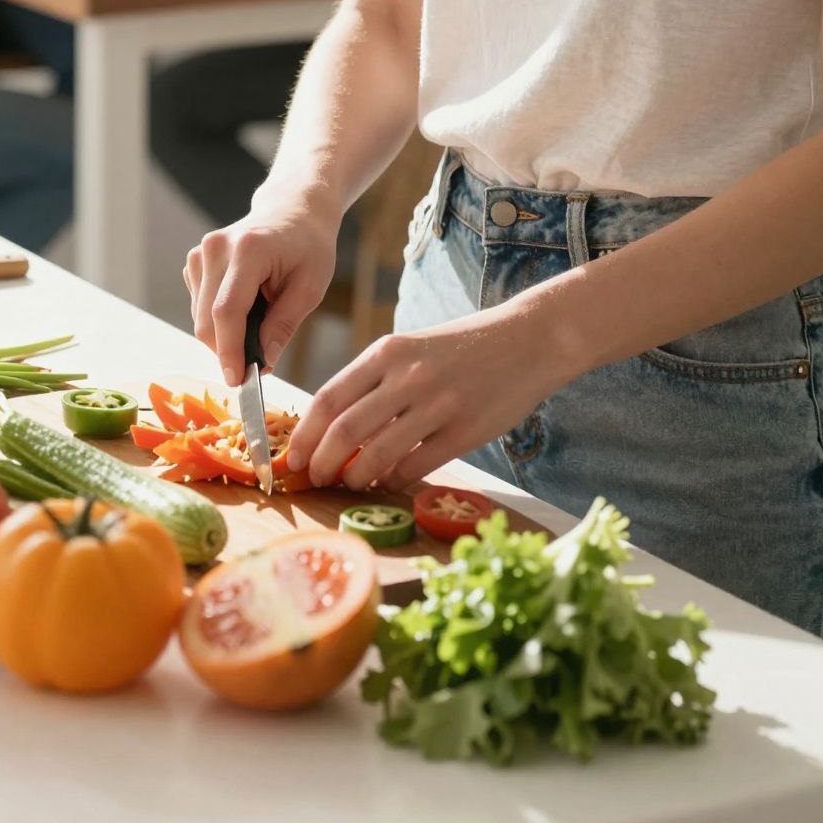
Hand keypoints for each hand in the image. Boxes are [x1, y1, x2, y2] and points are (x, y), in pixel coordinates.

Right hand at [184, 187, 339, 386]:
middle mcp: (216, 248)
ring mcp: (200, 253)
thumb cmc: (308, 245)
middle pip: (207, 320)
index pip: (227, 310)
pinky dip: (219, 320)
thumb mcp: (311, 286)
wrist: (293, 209)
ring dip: (225, 336)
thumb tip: (263, 363)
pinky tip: (246, 307)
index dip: (229, 351)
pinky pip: (199, 306)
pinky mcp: (195, 261)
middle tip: (259, 365)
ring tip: (260, 325)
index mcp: (248, 250)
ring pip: (200, 318)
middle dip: (229, 351)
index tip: (237, 381)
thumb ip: (284, 324)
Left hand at [286, 307, 545, 490]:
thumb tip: (334, 426)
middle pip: (345, 429)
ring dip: (356, 476)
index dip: (305, 434)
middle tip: (315, 478)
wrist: (529, 339)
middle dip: (321, 461)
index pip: (329, 397)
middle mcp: (408, 377)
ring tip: (350, 483)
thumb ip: (376, 380)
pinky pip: (416, 465)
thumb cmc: (464, 346)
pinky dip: (395, 480)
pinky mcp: (465, 431)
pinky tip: (389, 482)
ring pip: (377, 453)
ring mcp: (438, 405)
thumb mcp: (412, 347)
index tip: (293, 456)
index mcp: (388, 352)